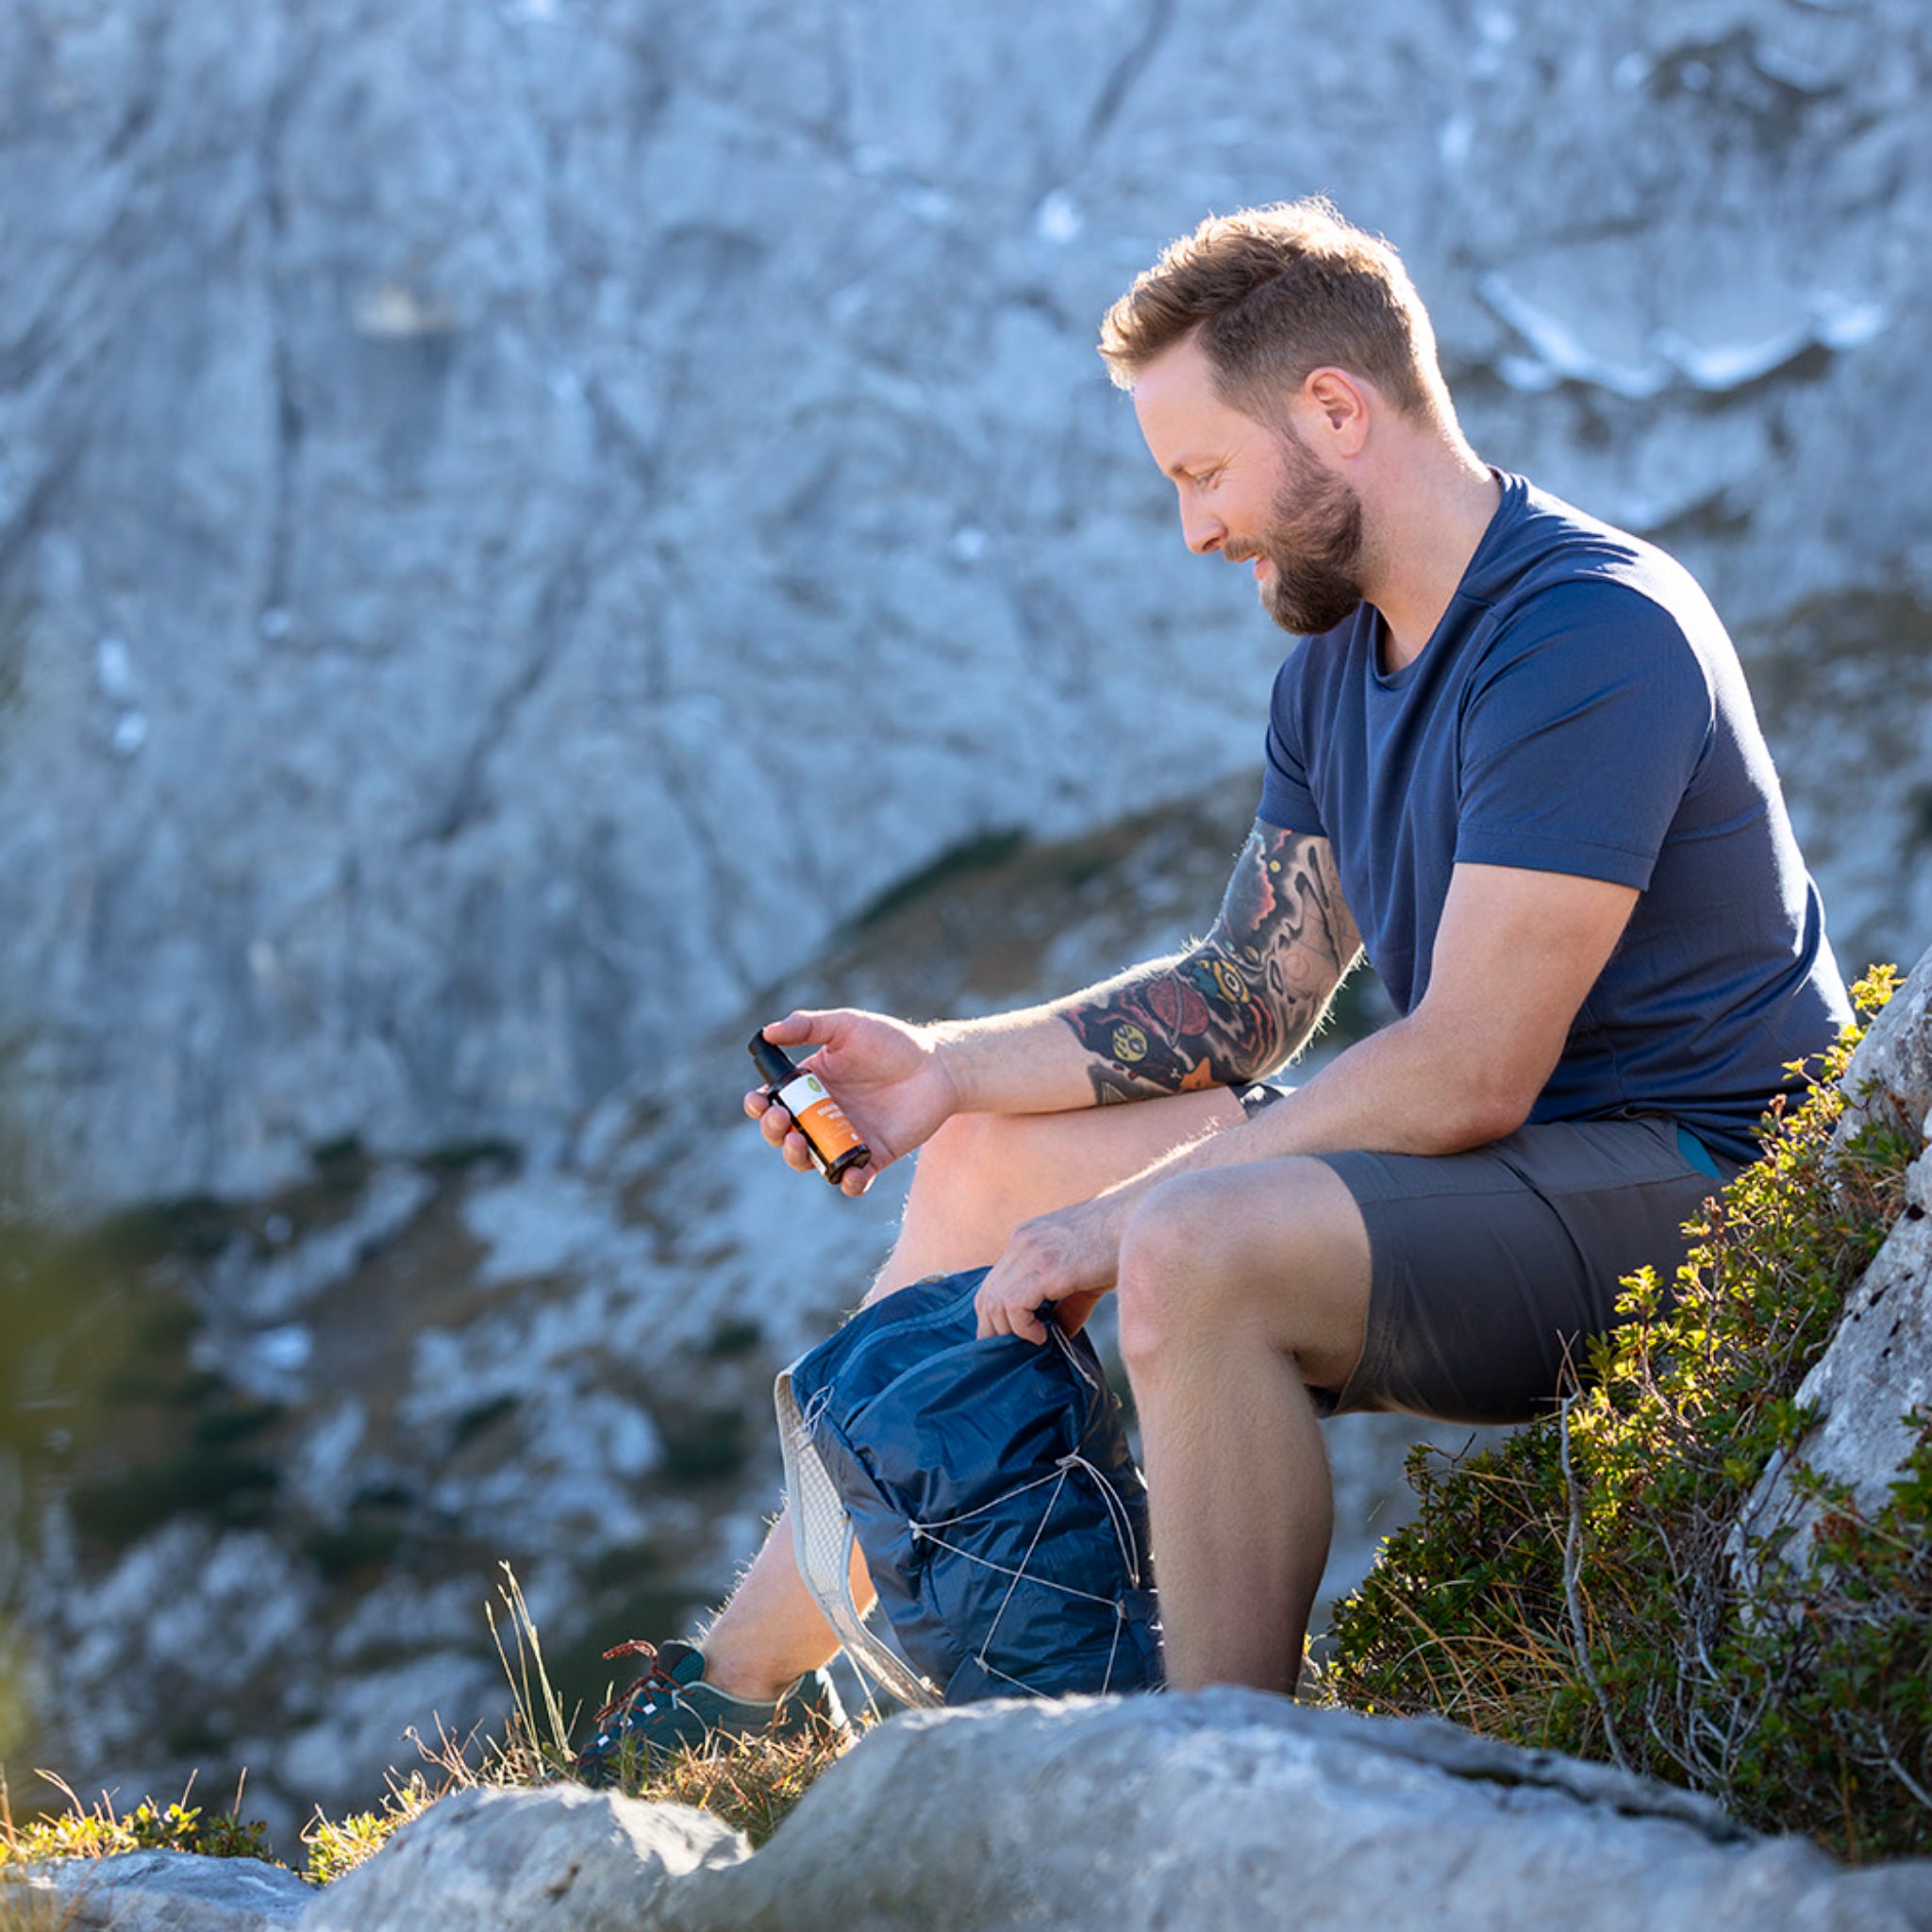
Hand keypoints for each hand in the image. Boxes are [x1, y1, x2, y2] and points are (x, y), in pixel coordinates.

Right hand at [743, 1007, 959, 1197]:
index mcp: (809, 1086)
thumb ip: (808, 1026)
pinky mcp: (873, 1156)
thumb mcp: (847, 1025)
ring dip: (797, 1158)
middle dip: (772, 1131)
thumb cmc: (890, 1042)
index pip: (772, 1101)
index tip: (760, 1101)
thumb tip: (767, 1032)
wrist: (938, 1066)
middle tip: (782, 1121)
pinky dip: (848, 1183)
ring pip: (810, 1160)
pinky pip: (853, 1179)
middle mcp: (821, 1116)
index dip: (758, 1105)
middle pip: (784, 1134)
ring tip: (800, 1143)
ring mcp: (845, 1138)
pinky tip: (850, 1174)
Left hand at [974, 1195, 1126, 1345]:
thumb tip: (1055, 1335)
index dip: (994, 1316)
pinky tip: (1041, 1337)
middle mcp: (1022, 1242)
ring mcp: (1034, 1252)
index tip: (1006, 1340)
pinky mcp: (1050, 1267)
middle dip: (993, 1330)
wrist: (1144, 1219)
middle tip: (1010, 1353)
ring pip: (995, 1302)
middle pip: (986, 1295)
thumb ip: (1064, 1304)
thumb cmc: (1120, 1246)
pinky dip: (1022, 1327)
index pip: (992, 1283)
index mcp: (1026, 1238)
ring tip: (1032, 1344)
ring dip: (1008, 1332)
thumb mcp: (1082, 1275)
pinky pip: (1014, 1304)